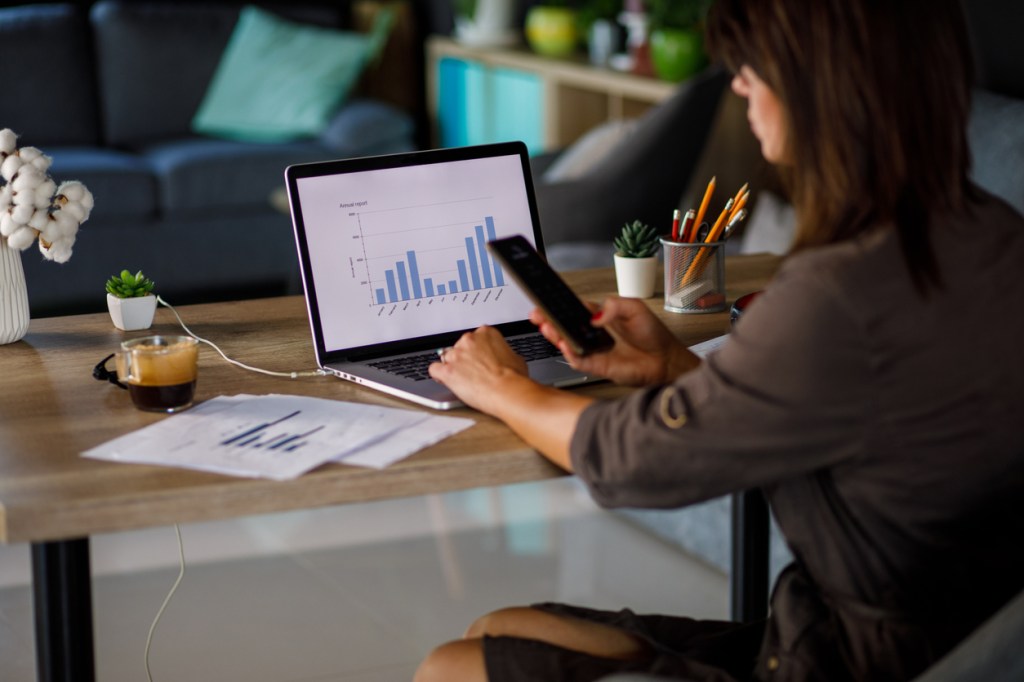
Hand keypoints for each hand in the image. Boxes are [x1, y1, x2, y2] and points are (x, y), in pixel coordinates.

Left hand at [428, 326, 530, 414]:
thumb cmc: (513, 378)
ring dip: (453, 366)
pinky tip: (444, 380)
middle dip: (465, 358)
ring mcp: (456, 355)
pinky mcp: (447, 371)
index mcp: (486, 333)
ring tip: (462, 379)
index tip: (480, 358)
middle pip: (460, 346)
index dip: (477, 350)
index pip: (476, 337)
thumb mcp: (515, 357)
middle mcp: (469, 340)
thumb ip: (503, 353)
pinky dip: (438, 375)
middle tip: (474, 371)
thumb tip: (502, 357)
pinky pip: (434, 369)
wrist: (507, 391)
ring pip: (446, 357)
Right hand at [529, 296, 696, 385]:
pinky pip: (578, 361)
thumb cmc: (652, 333)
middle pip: (564, 326)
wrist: (664, 359)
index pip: (573, 309)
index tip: (545, 300)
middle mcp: (593, 333)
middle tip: (538, 315)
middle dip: (548, 320)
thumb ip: (613, 306)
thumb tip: (594, 316)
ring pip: (567, 343)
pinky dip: (570, 354)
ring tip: (549, 328)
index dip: (558, 305)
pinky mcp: (597, 366)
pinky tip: (566, 345)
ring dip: (555, 336)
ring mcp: (593, 350)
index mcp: (599, 316)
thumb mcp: (635, 307)